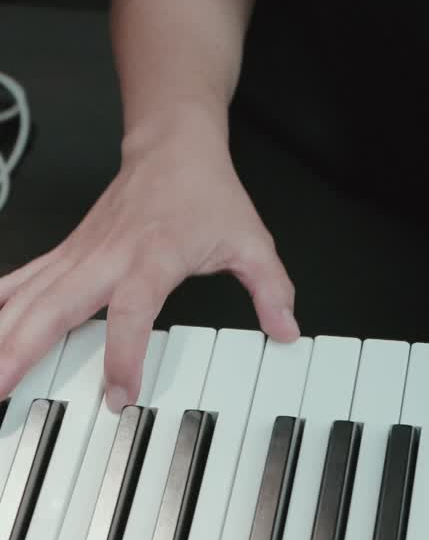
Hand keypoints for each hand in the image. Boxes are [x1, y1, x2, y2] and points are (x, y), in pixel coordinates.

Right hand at [0, 120, 297, 409]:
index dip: (124, 354)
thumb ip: (272, 289)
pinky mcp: (66, 254)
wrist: (173, 146)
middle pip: (55, 306)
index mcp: (152, 256)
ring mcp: (79, 254)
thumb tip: (288, 329)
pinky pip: (20, 281)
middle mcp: (106, 256)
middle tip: (0, 388)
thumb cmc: (206, 193)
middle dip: (22, 349)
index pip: (132, 312)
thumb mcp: (252, 241)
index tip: (120, 394)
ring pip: (26, 296)